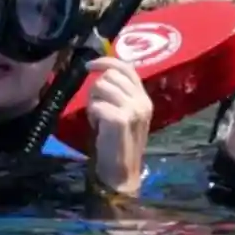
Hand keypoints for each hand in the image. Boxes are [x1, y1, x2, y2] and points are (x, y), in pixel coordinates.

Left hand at [85, 56, 151, 195]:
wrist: (121, 173)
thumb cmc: (118, 144)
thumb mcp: (124, 114)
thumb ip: (120, 94)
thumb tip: (103, 71)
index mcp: (144, 98)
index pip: (127, 68)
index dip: (106, 61)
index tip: (89, 66)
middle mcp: (142, 101)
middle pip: (110, 76)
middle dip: (96, 89)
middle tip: (97, 108)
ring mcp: (133, 109)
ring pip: (101, 87)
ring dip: (93, 101)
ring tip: (98, 118)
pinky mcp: (120, 119)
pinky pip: (97, 104)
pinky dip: (92, 114)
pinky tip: (97, 126)